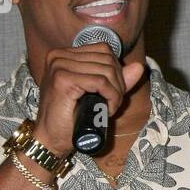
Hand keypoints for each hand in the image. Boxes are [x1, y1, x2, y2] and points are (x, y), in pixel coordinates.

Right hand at [31, 43, 145, 156]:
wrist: (51, 139)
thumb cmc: (71, 118)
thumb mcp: (97, 94)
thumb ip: (116, 79)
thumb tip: (139, 67)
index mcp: (64, 54)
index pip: (104, 50)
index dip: (117, 71)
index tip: (114, 92)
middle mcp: (59, 56)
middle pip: (107, 59)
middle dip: (119, 83)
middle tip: (113, 103)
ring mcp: (59, 66)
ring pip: (107, 71)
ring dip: (116, 93)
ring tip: (109, 108)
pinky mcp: (63, 79)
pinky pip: (101, 82)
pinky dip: (111, 97)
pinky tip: (107, 110)